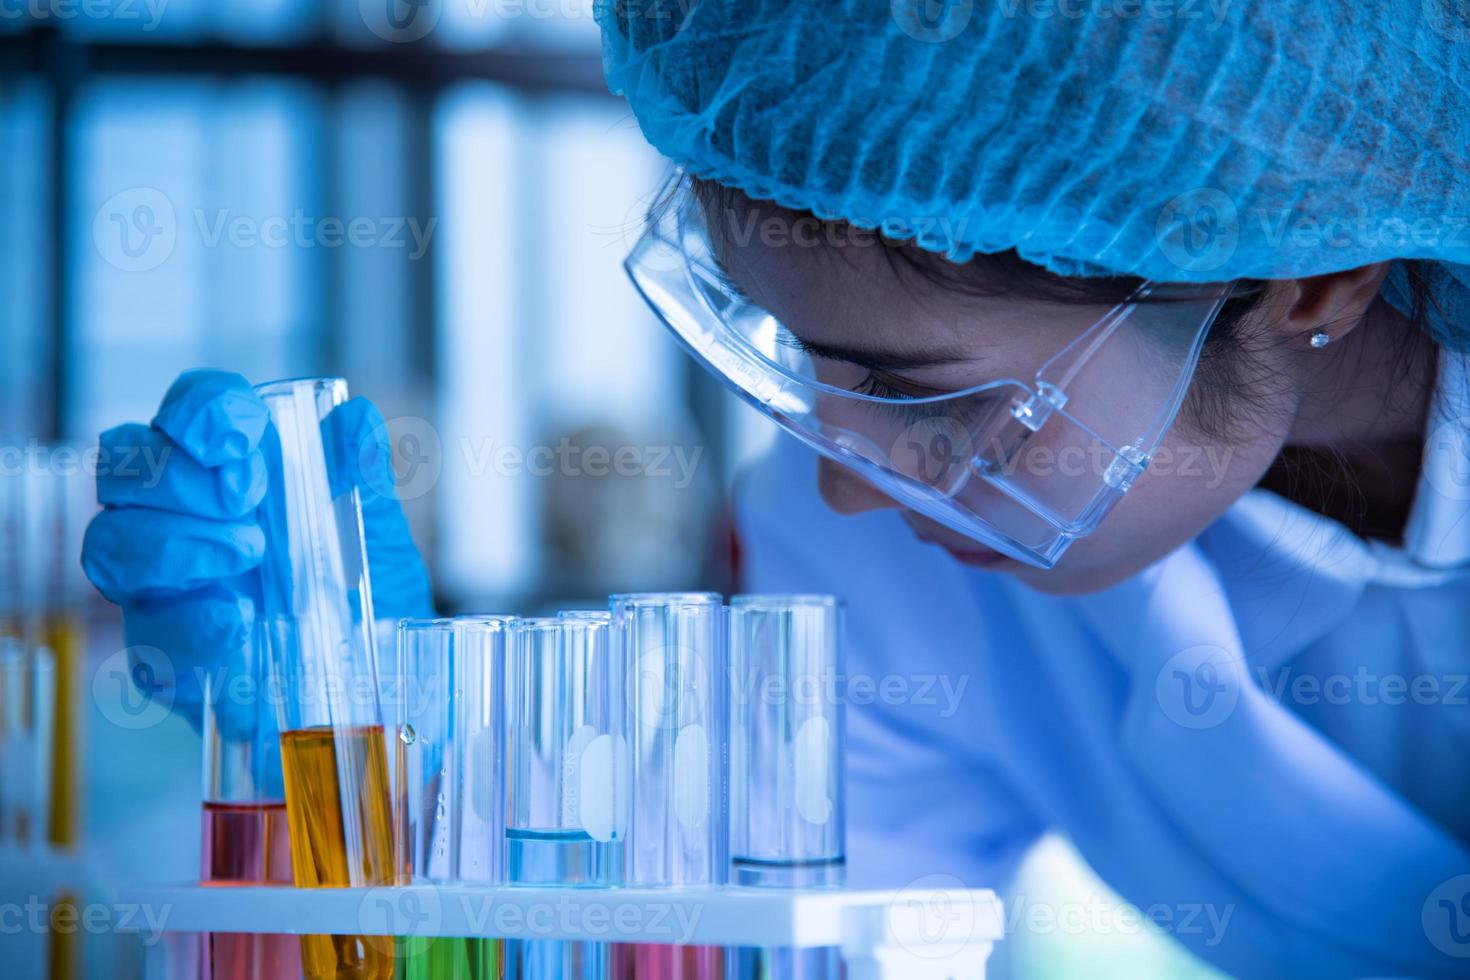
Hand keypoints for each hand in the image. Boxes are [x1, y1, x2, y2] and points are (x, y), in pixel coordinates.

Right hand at [81, 370, 432, 721]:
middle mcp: (175, 516)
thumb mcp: (375, 529)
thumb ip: (361, 476)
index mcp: (226, 465)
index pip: (188, 407)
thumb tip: (356, 422)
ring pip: (111, 545)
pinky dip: (189, 623)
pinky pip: (146, 634)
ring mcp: (159, 586)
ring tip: (249, 554)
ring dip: (174, 543)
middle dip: (180, 477)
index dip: (199, 409)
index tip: (239, 435)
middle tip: (249, 500)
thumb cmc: (363, 589)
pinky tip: (235, 622)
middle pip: (123, 467)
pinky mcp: (163, 656)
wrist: (376, 680)